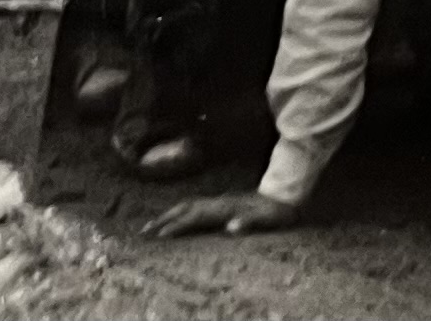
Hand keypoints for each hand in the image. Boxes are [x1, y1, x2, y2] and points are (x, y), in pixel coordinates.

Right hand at [152, 192, 300, 238]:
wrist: (287, 193)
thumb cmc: (277, 211)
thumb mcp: (268, 219)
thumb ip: (250, 222)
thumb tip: (231, 228)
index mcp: (226, 207)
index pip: (195, 216)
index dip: (177, 226)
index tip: (159, 236)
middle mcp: (219, 201)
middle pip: (185, 208)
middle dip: (164, 219)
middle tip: (143, 232)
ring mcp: (219, 200)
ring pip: (187, 205)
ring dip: (168, 214)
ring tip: (152, 226)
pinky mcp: (222, 203)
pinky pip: (194, 206)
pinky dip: (179, 212)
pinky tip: (175, 218)